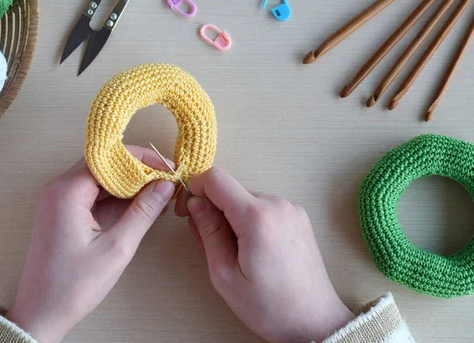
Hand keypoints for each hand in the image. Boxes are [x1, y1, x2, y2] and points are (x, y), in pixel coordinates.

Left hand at [7, 147, 174, 342]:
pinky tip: (140, 207)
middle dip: (137, 171)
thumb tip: (165, 186)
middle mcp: (58, 190)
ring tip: (160, 193)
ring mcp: (58, 202)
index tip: (167, 166)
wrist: (40, 315)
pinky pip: (92, 196)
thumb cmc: (72, 286)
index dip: (140, 159)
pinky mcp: (61, 215)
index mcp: (66, 192)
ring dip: (128, 186)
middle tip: (167, 179)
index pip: (108, 159)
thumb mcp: (116, 248)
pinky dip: (115, 199)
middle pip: (103, 166)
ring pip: (99, 181)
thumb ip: (143, 213)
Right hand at [175, 167, 353, 342]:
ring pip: (246, 199)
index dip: (195, 189)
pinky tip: (250, 249)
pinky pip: (263, 207)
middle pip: (231, 189)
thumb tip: (195, 203)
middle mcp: (277, 205)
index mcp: (257, 217)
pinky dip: (249, 220)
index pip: (216, 179)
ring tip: (232, 252)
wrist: (314, 322)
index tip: (187, 210)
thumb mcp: (224, 274)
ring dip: (231, 217)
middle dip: (212, 209)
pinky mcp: (298, 217)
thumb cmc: (270, 306)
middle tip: (207, 243)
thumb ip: (207, 232)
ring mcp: (291, 209)